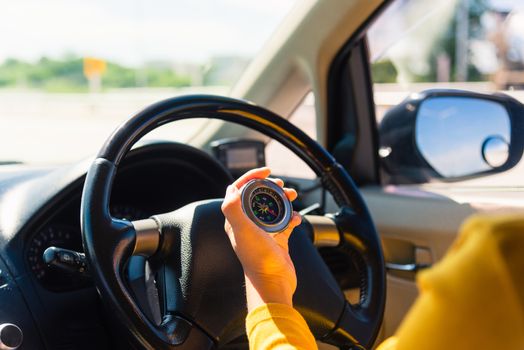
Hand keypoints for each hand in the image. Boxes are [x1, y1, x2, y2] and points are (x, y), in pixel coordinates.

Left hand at [221, 167, 301, 310]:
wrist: (273, 282)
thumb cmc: (257, 258)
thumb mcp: (242, 230)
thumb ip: (232, 209)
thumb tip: (231, 188)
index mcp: (236, 220)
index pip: (239, 190)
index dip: (251, 177)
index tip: (266, 171)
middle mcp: (247, 225)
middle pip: (258, 197)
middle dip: (270, 187)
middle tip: (281, 184)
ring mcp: (263, 232)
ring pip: (273, 208)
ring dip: (283, 199)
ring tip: (293, 196)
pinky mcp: (277, 240)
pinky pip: (285, 223)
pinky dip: (292, 218)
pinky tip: (296, 219)